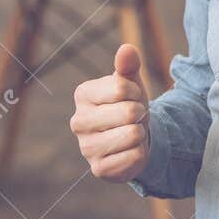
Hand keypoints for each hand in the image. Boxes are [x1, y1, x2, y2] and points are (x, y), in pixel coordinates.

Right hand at [71, 44, 150, 181]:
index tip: (132, 98)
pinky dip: (140, 153)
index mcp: (82, 95)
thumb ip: (128, 65)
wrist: (132, 139)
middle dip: (140, 114)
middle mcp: (78, 121)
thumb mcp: (130, 83)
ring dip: (140, 134)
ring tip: (131, 133)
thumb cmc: (128, 105)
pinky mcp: (99, 169)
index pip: (121, 88)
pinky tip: (129, 151)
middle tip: (133, 118)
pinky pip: (134, 157)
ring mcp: (86, 147)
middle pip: (128, 112)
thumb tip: (127, 49)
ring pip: (133, 134)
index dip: (136, 93)